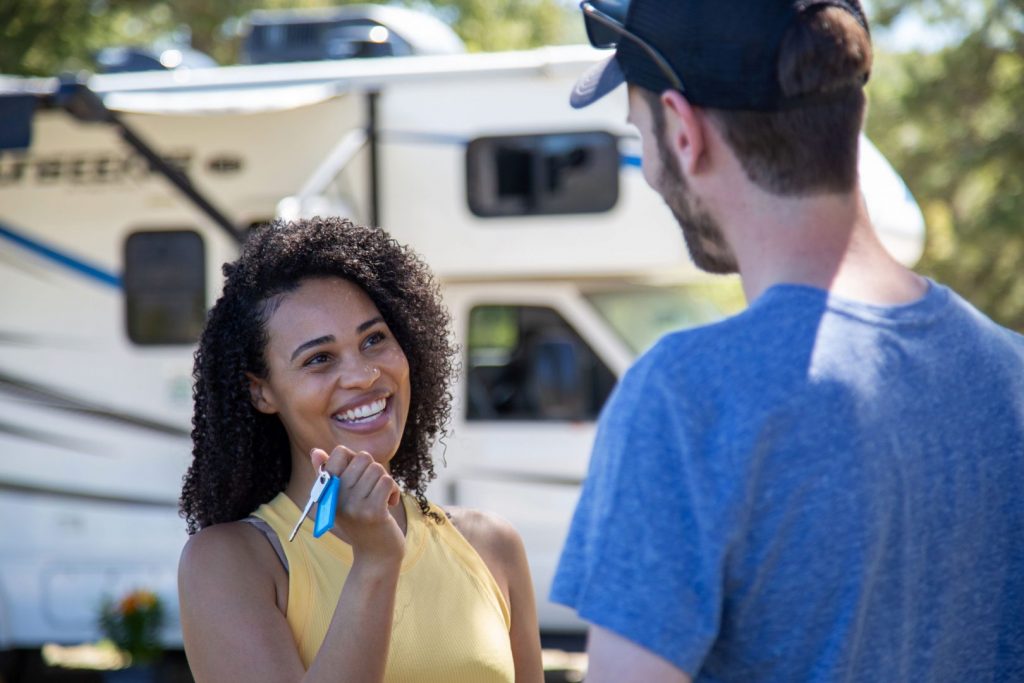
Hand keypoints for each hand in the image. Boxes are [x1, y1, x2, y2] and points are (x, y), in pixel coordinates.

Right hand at [310, 446, 404, 563]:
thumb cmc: (360, 519)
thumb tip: (316, 451)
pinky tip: (389, 504)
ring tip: (380, 499)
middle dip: (373, 470)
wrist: (376, 554)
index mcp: (327, 490)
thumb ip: (330, 473)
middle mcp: (337, 498)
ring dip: (385, 482)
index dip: (355, 459)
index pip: (340, 452)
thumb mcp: (341, 497)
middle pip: (364, 457)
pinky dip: (394, 491)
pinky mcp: (373, 513)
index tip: (358, 476)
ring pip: (378, 469)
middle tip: (371, 491)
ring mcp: (354, 506)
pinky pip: (388, 482)